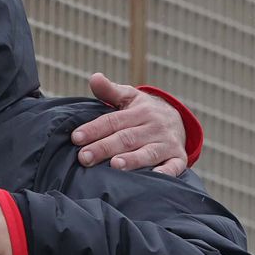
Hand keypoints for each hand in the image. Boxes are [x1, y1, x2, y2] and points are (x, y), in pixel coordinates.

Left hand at [71, 73, 186, 175]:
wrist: (179, 122)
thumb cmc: (144, 112)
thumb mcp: (129, 98)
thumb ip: (110, 91)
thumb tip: (94, 77)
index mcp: (140, 112)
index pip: (113, 121)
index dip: (94, 129)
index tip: (76, 137)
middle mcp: (154, 127)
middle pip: (126, 138)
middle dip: (104, 148)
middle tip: (84, 157)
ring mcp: (167, 143)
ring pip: (148, 152)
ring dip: (133, 160)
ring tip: (115, 166)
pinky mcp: (178, 158)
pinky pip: (174, 166)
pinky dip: (166, 172)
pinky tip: (154, 177)